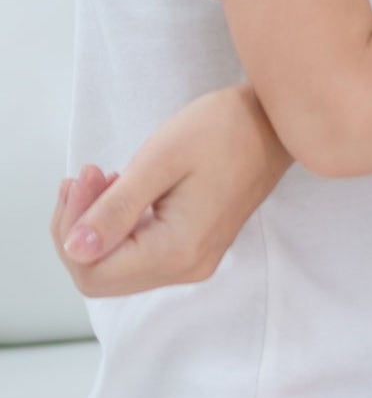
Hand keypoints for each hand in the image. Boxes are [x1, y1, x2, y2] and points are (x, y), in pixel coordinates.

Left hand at [51, 85, 290, 294]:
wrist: (274, 121)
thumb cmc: (223, 129)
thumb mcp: (160, 160)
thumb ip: (115, 209)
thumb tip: (75, 250)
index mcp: (178, 250)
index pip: (93, 271)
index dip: (71, 230)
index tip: (84, 178)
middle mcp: (186, 268)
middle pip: (101, 276)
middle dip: (78, 228)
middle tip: (88, 175)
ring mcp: (193, 260)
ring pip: (117, 267)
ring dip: (96, 226)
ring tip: (101, 176)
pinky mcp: (195, 247)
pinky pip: (138, 254)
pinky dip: (118, 226)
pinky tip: (119, 190)